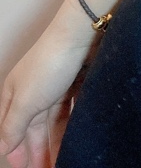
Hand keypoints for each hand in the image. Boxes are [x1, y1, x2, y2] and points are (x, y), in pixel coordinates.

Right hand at [0, 10, 98, 167]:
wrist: (84, 34)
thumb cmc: (50, 64)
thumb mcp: (26, 101)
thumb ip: (13, 127)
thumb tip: (1, 149)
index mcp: (14, 96)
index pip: (11, 131)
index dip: (17, 152)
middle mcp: (33, 92)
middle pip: (34, 129)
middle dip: (39, 151)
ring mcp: (56, 87)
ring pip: (55, 122)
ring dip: (57, 142)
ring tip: (63, 161)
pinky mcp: (77, 82)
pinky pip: (73, 110)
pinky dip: (73, 126)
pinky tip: (77, 139)